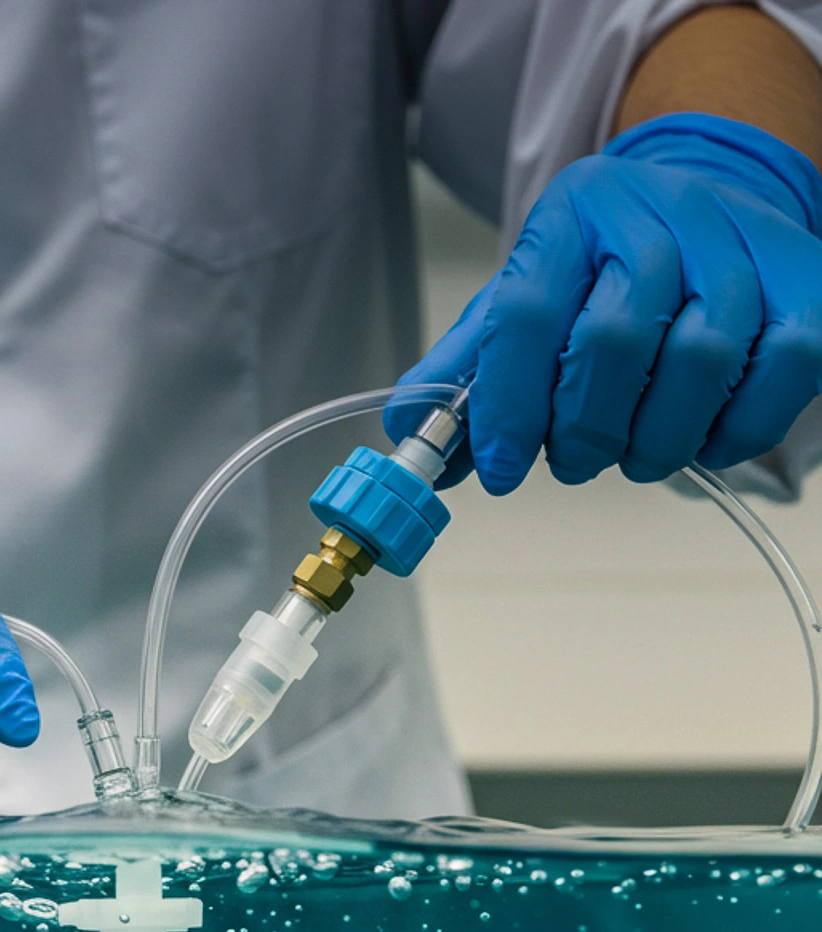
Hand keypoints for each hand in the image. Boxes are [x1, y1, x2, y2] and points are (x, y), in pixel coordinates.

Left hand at [393, 114, 821, 493]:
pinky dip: (734, 432)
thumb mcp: (526, 301)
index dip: (506, 406)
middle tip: (574, 460)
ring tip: (634, 453)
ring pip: (698, 362)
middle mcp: (661, 211)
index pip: (527, 312)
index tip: (499, 467)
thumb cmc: (609, 273)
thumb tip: (411, 433)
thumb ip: (469, 368)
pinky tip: (702, 437)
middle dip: (583, 430)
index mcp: (574, 212)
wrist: (714, 203)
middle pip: (613, 342)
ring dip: (656, 441)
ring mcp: (740, 242)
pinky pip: (779, 373)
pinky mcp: (806, 284)